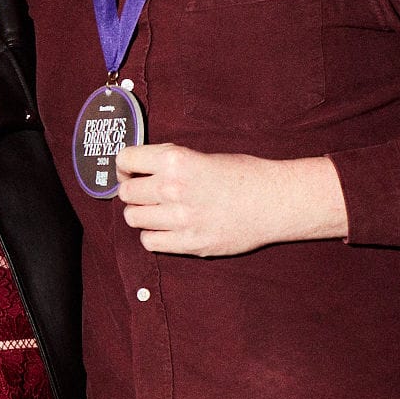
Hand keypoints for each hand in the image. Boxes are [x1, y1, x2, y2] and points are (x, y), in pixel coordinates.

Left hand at [115, 144, 347, 256]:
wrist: (274, 201)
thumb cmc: (243, 174)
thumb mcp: (203, 155)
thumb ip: (170, 162)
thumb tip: (139, 168)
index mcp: (176, 160)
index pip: (125, 159)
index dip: (125, 165)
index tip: (130, 170)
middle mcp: (172, 188)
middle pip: (126, 193)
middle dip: (132, 191)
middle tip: (144, 192)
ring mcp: (179, 219)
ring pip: (133, 218)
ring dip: (141, 213)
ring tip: (156, 210)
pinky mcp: (188, 243)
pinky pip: (149, 242)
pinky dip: (152, 235)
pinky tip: (165, 228)